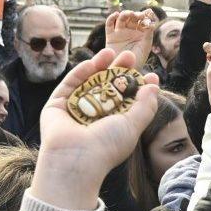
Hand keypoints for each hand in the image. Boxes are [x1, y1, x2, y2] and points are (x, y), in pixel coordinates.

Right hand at [33, 49, 160, 209]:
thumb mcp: (133, 125)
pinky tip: (93, 62)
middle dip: (119, 71)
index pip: (127, 100)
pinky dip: (81, 72)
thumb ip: (146, 106)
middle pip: (108, 87)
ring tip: (112, 52)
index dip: (138, 87)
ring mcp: (75, 109)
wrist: (75, 159)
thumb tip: (154, 86)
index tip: (150, 75)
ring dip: (100, 66)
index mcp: (112, 123)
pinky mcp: (57, 105)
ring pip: (89, 83)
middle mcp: (94, 116)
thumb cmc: (107, 146)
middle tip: (131, 56)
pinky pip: (69, 85)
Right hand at [105, 9, 155, 68]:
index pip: (143, 20)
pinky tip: (116, 15)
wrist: (123, 70)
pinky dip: (111, 18)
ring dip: (125, 14)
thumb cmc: (137, 60)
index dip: (145, 15)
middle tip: (139, 15)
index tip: (149, 13)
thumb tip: (152, 22)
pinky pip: (109, 24)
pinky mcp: (111, 35)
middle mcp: (130, 31)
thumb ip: (148, 34)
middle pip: (132, 17)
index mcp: (141, 32)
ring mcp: (120, 32)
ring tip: (129, 14)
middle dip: (135, 14)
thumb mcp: (145, 46)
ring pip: (122, 18)